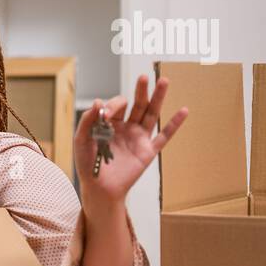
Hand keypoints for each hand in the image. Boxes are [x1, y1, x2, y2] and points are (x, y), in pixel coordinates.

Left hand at [76, 74, 188, 206]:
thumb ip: (87, 120)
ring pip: (151, 114)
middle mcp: (126, 128)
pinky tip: (184, 110)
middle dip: (141, 91)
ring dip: (158, 98)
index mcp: (110, 124)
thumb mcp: (81, 139)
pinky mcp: (148, 151)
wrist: (98, 188)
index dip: (113, 105)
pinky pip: (164, 136)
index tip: (104, 113)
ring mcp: (138, 138)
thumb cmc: (88, 164)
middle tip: (144, 77)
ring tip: (164, 81)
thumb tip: (98, 101)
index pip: (117, 106)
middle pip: (137, 105)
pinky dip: (174, 124)